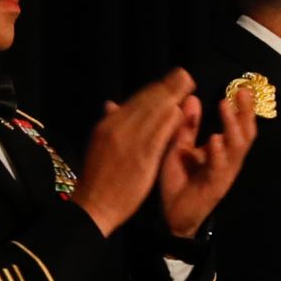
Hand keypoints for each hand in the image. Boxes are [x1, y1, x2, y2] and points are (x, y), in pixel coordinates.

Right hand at [74, 69, 198, 235]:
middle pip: (146, 102)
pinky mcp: (141, 157)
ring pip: (153, 113)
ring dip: (171, 97)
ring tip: (186, 84)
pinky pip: (158, 134)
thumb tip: (111, 103)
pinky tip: (180, 112)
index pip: (134, 101)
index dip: (155, 89)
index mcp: (107, 125)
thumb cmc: (98, 179)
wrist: (93, 206)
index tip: (170, 81)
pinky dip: (169, 121)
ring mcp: (129, 141)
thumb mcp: (98, 146)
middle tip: (185, 74)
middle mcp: (117, 128)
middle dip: (166, 87)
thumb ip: (109, 124)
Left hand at [159, 75, 258, 237]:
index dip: (242, 108)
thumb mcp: (180, 148)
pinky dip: (218, 153)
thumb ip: (188, 127)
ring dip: (231, 126)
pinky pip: (219, 168)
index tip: (242, 88)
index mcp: (222, 151)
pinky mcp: (215, 187)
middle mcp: (228, 161)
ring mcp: (224, 174)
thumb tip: (192, 98)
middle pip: (245, 134)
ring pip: (236, 148)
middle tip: (241, 92)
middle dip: (245, 112)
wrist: (172, 216)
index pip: (238, 126)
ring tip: (226, 107)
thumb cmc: (179, 181)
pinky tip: (215, 140)